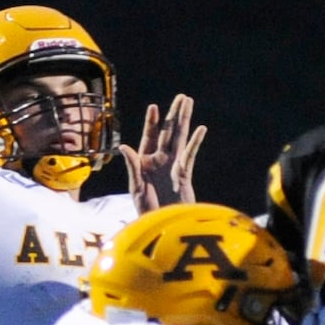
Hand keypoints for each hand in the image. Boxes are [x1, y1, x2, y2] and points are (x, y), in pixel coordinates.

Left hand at [121, 93, 206, 211]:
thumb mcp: (136, 188)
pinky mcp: (185, 175)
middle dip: (174, 115)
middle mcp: (160, 161)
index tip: (154, 107)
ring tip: (190, 104)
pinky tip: (200, 129)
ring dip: (185, 121)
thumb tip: (124, 146)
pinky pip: (190, 155)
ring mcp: (173, 166)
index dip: (152, 122)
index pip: (149, 137)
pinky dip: (195, 142)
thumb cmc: (146, 211)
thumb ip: (133, 166)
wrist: (162, 226)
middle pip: (168, 133)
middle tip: (182, 97)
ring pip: (180, 139)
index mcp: (145, 162)